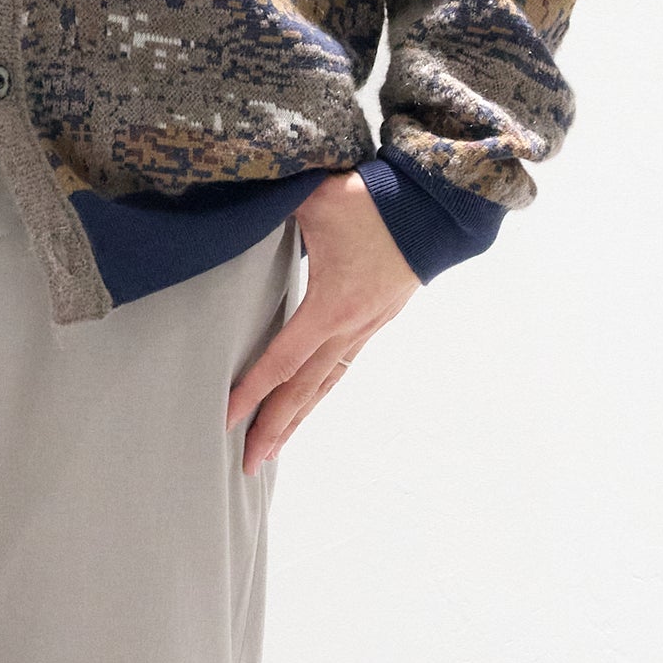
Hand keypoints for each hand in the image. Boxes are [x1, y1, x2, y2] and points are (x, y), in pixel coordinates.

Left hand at [225, 172, 421, 473]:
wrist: (437, 207)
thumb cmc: (376, 200)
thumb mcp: (317, 198)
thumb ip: (272, 204)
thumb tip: (236, 199)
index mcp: (332, 305)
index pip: (283, 360)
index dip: (252, 391)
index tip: (225, 418)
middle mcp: (351, 327)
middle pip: (305, 390)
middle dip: (274, 427)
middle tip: (247, 463)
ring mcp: (366, 327)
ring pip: (326, 384)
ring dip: (298, 418)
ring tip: (272, 448)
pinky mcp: (376, 320)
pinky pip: (342, 366)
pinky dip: (319, 390)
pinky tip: (306, 402)